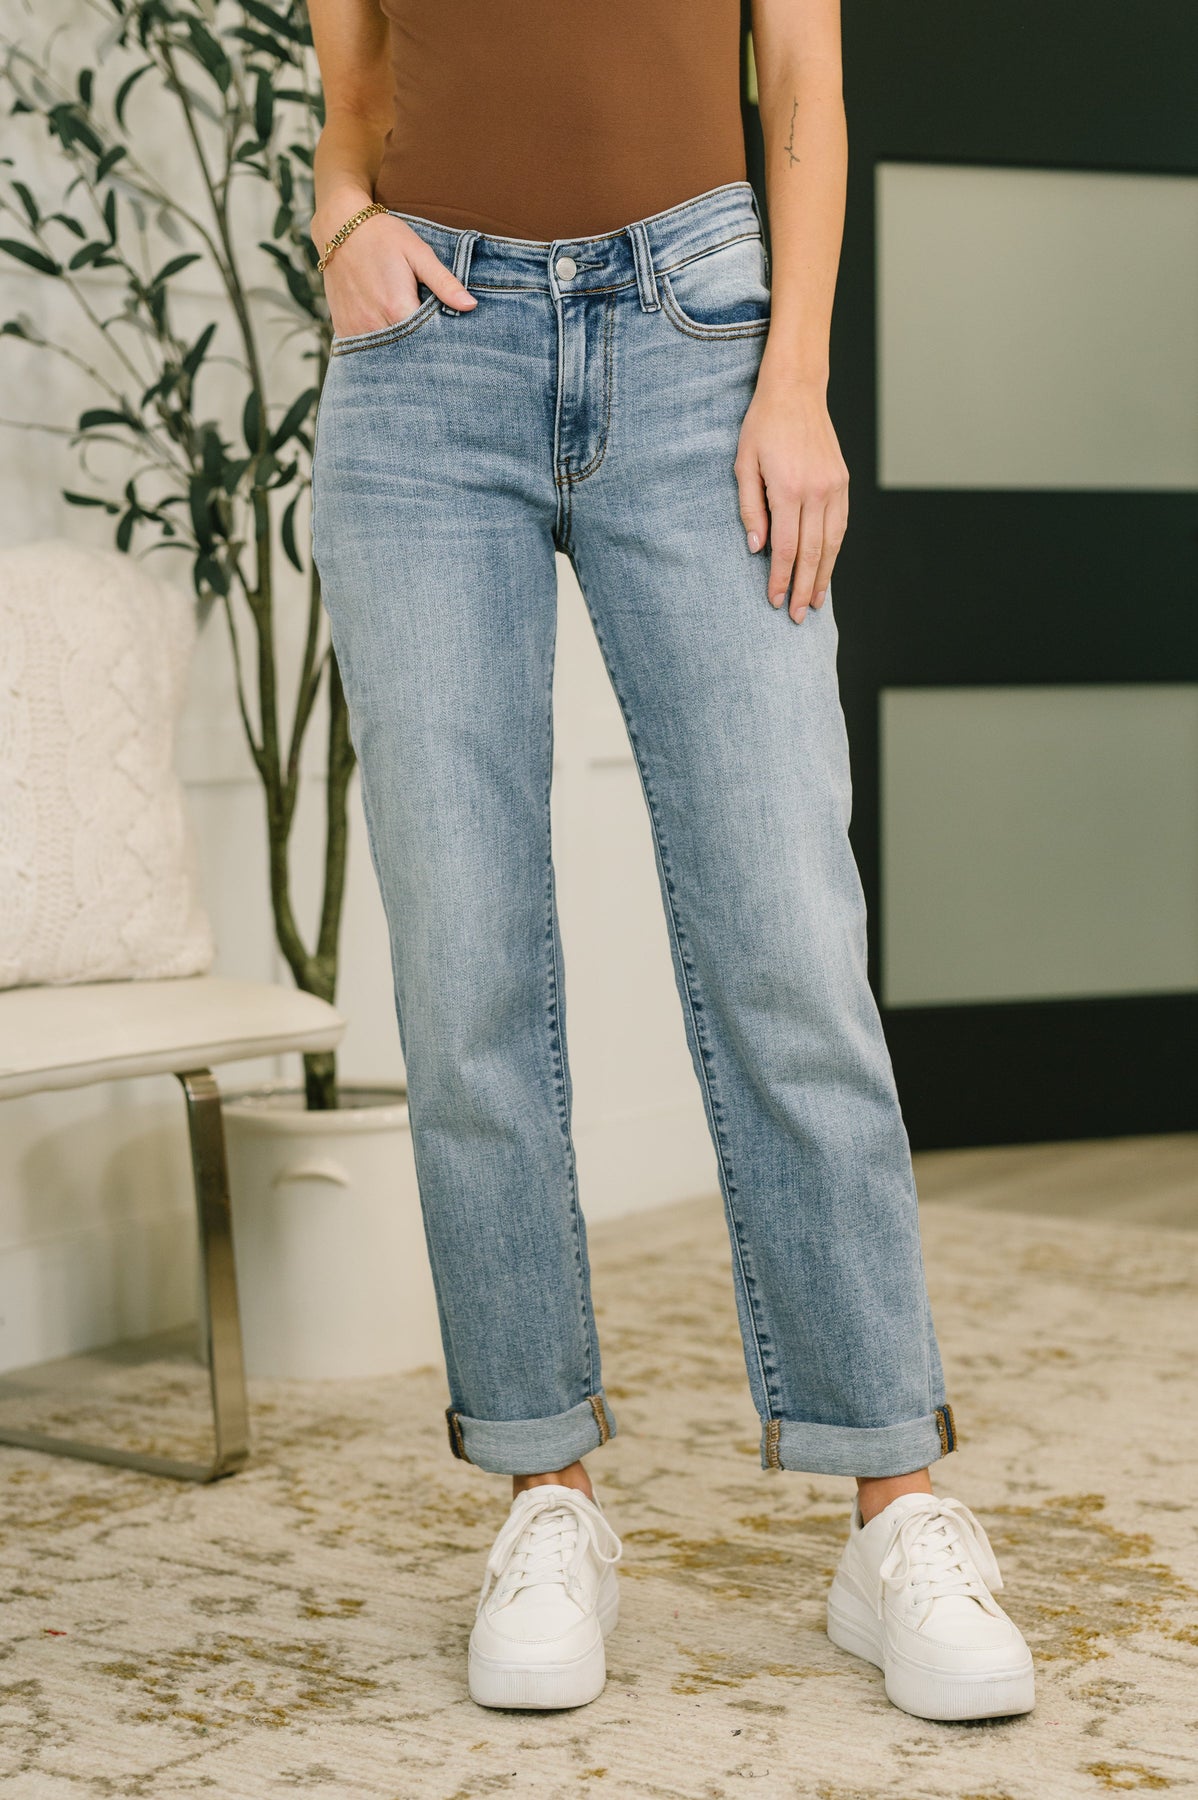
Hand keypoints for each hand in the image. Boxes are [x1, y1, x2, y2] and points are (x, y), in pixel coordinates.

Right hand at [313, 199, 476, 337]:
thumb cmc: (383, 237)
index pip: (427, 340)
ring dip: (399, 349)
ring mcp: (356, 329)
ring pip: (385, 353)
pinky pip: (365, 348)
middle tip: (430, 341)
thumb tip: (470, 305)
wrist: (339, 228)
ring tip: (408, 336)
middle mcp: (375, 324)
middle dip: (420, 349)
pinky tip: (388, 335)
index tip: (446, 336)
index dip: (439, 339)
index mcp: (397, 308)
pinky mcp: (343, 329)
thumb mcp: (418, 254)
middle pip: (406, 350)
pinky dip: (378, 346)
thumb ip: (444, 283)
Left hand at [734, 371, 848, 622]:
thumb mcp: (744, 464)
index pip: (785, 548)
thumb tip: (757, 548)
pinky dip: (834, 551)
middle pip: (811, 553)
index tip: (775, 601)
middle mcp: (816, 491)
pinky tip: (826, 568)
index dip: (781, 579)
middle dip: (804, 588)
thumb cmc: (763, 425)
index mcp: (788, 488)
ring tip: (817, 602)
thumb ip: (750, 509)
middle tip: (798, 617)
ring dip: (824, 576)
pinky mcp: (842, 481)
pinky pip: (840, 526)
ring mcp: (834, 487)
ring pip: (831, 544)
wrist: (796, 391)